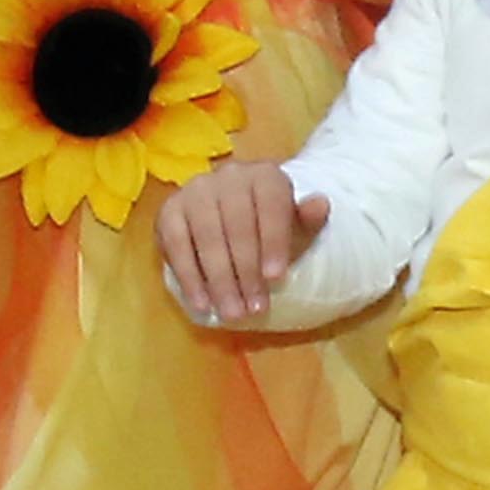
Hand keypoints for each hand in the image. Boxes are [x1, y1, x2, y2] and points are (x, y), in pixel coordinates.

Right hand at [159, 159, 329, 326]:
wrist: (239, 219)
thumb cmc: (272, 229)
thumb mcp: (297, 227)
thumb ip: (309, 219)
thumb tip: (321, 204)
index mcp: (265, 175)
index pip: (270, 205)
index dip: (273, 242)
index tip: (276, 279)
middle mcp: (228, 175)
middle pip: (236, 225)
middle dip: (246, 272)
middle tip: (253, 309)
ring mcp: (195, 190)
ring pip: (206, 236)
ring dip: (219, 279)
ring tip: (232, 313)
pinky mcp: (169, 209)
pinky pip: (175, 244)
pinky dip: (189, 276)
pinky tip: (201, 303)